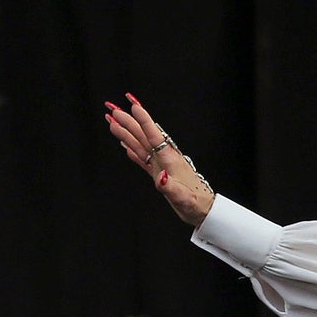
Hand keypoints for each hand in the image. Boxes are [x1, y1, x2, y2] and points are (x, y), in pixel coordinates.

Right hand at [104, 94, 215, 226]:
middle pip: (143, 136)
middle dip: (129, 122)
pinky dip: (132, 151)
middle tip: (114, 110)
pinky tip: (125, 146)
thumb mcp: (183, 197)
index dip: (144, 121)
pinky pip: (142, 158)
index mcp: (169, 160)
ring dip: (126, 133)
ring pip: (140, 145)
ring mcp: (160, 165)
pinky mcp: (158, 173)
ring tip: (113, 123)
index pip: (154, 136)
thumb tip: (160, 177)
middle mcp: (164, 159)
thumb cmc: (195, 203)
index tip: (134, 106)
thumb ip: (170, 187)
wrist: (202, 209)